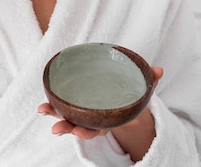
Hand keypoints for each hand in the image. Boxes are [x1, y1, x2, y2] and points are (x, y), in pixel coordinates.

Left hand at [38, 66, 163, 142]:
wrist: (122, 103)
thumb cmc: (130, 98)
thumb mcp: (140, 91)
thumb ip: (149, 82)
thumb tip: (160, 69)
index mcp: (108, 119)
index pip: (98, 129)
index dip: (88, 131)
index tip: (80, 132)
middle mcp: (94, 120)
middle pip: (80, 127)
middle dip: (68, 128)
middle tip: (56, 129)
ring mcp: (84, 113)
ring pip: (67, 117)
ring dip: (54, 115)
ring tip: (41, 110)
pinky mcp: (75, 104)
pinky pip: (62, 106)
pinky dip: (52, 105)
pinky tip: (42, 103)